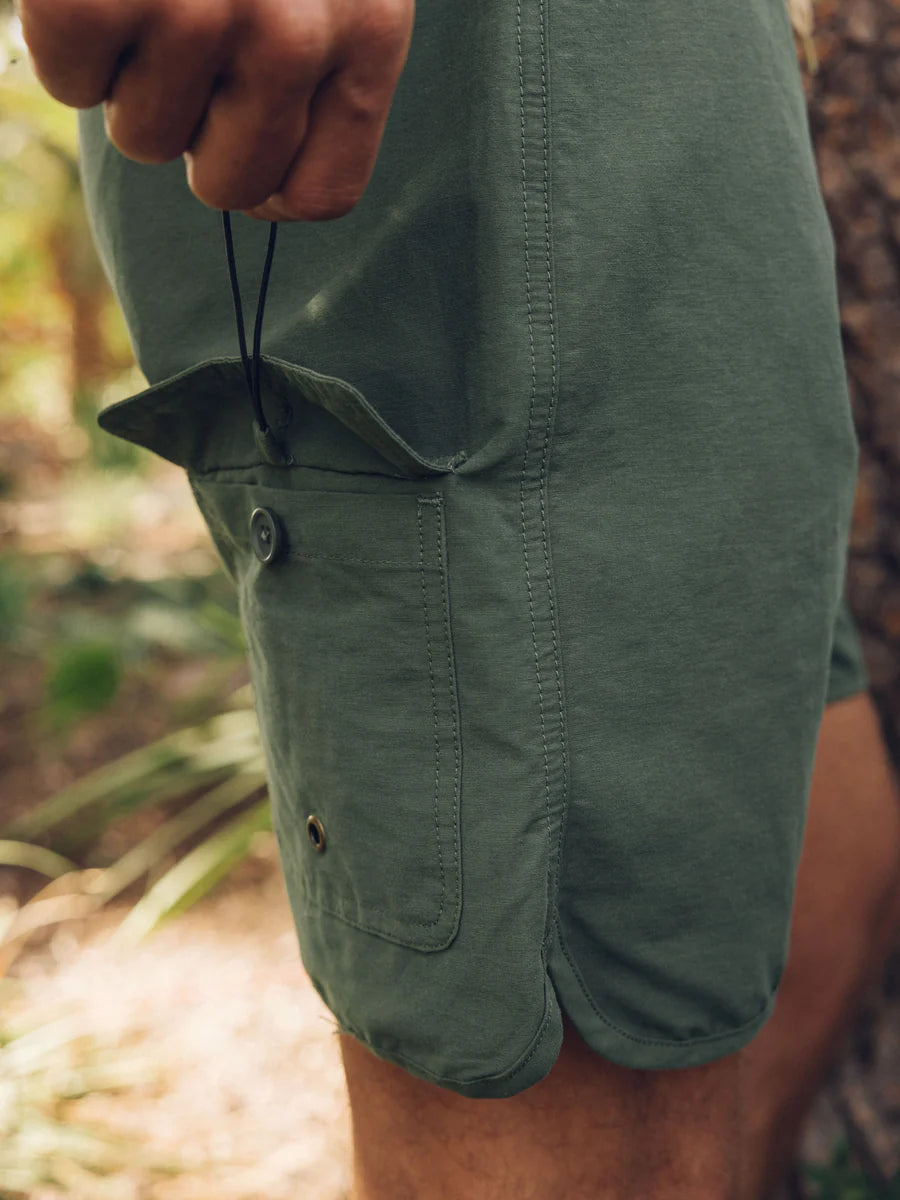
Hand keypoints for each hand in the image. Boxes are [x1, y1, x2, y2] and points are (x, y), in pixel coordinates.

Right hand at [17, 0, 414, 219]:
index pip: (321, 193)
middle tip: (184, 46)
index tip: (242, 141)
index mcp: (368, 31)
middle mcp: (294, 33)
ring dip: (131, 75)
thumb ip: (326, 59)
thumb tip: (263, 183)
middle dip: (195, 129)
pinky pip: (71, 81)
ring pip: (145, 138)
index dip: (270, 185)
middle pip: (230, 186)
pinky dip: (69, 40)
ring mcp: (199, 11)